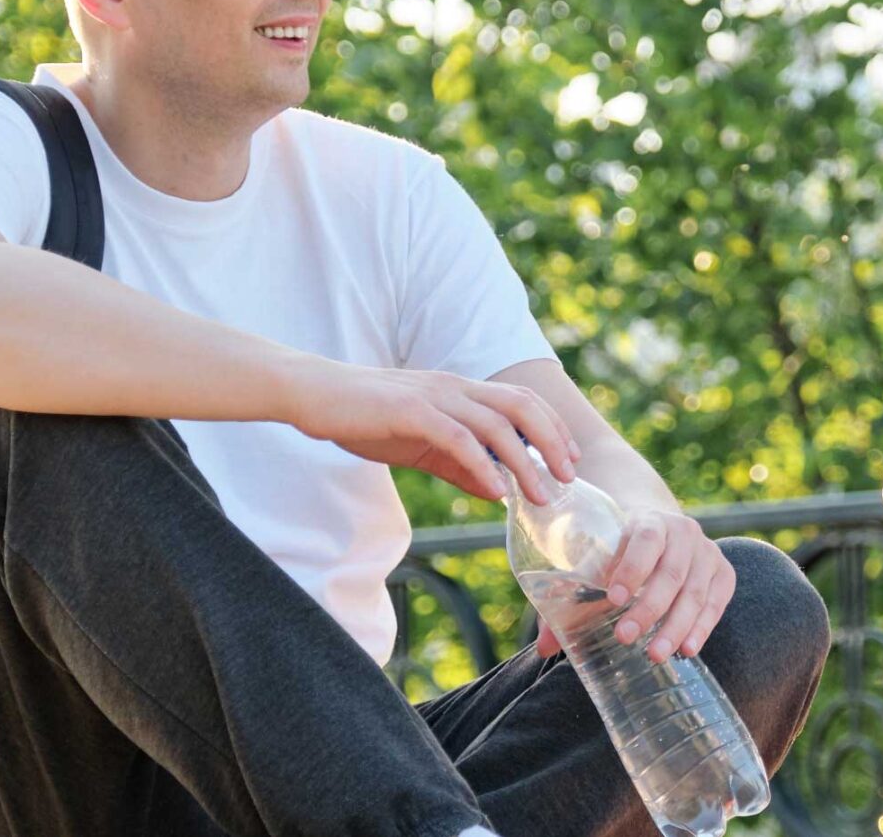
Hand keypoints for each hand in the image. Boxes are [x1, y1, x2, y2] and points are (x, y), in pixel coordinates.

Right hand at [281, 359, 578, 502]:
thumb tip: (497, 489)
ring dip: (524, 462)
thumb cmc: (363, 418)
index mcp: (458, 391)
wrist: (312, 394)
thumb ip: (458, 464)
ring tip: (540, 495)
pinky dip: (482, 464)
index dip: (551, 429)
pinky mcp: (410, 410)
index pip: (520, 402)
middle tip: (569, 478)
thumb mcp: (419, 444)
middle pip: (521, 406)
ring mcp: (433, 396)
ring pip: (495, 425)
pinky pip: (457, 438)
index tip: (570, 460)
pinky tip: (496, 491)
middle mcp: (454, 387)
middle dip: (552, 441)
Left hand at [547, 509, 732, 661]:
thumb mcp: (596, 560)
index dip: (632, 568)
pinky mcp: (723, 573)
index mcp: (649, 521)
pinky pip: (716, 603)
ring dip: (676, 626)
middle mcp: (683, 532)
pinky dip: (703, 627)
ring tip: (655, 655)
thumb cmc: (619, 552)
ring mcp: (707, 552)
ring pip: (695, 593)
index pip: (644, 540)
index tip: (614, 599)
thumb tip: (545, 647)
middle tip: (626, 638)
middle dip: (649, 609)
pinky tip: (687, 649)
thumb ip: (570, 597)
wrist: (659, 531)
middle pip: (671, 573)